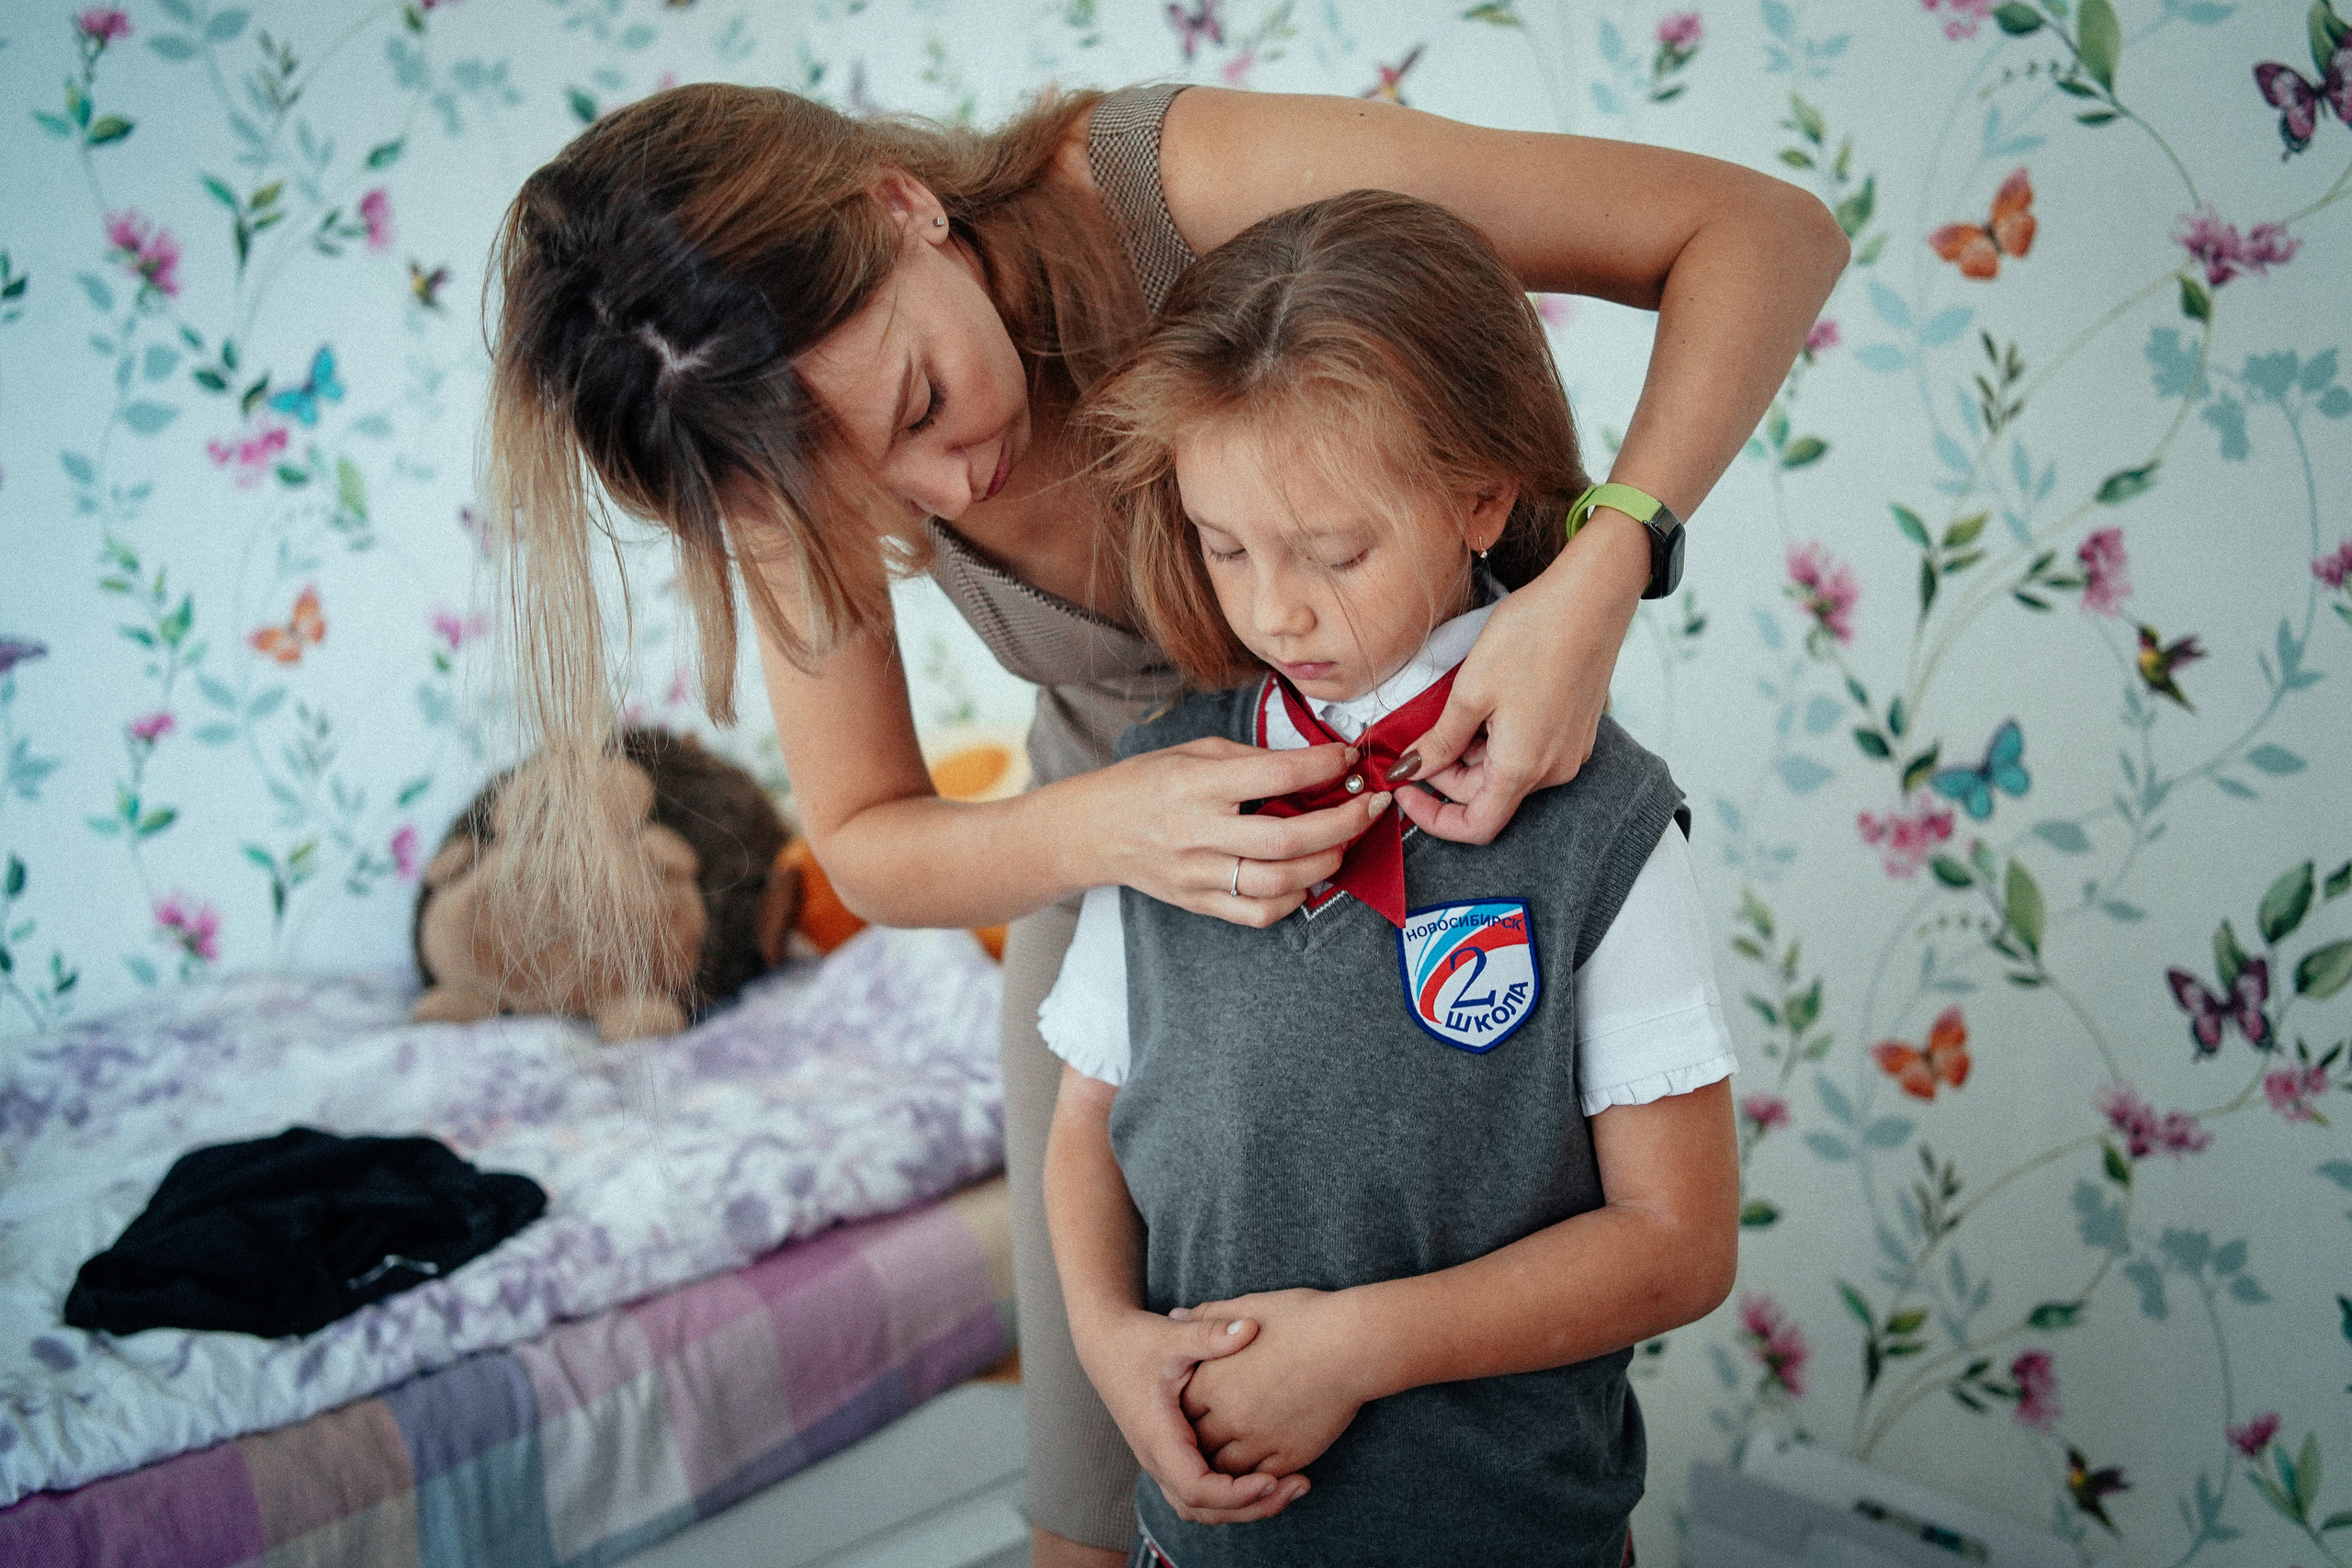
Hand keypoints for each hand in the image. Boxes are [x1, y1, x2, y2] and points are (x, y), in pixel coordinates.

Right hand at [1071, 1306, 1311, 1523]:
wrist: (1104, 1344)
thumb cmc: (1137, 1339)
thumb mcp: (1173, 1334)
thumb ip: (1211, 1334)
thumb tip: (1250, 1326)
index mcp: (1157, 1435)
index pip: (1195, 1487)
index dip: (1235, 1492)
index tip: (1272, 1479)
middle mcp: (1157, 1458)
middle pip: (1203, 1510)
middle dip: (1250, 1508)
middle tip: (1295, 1490)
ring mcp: (1162, 1462)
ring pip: (1202, 1509)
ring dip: (1243, 1507)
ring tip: (1288, 1491)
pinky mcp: (1171, 1456)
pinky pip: (1201, 1494)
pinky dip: (1231, 1497)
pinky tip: (1265, 1479)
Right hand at [1091, 738, 1392, 927]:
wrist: (1092, 830)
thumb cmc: (1147, 783)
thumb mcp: (1194, 752)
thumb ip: (1253, 759)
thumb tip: (1316, 765)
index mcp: (1198, 783)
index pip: (1276, 775)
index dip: (1324, 766)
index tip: (1350, 759)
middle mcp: (1198, 831)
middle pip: (1288, 838)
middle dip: (1343, 822)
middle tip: (1370, 806)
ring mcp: (1198, 874)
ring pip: (1279, 881)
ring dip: (1327, 862)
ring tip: (1343, 842)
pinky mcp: (1198, 903)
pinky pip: (1258, 913)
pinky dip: (1293, 898)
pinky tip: (1305, 878)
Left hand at [1172, 1289, 1370, 1478]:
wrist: (1352, 1344)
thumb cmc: (1303, 1319)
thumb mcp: (1248, 1307)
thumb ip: (1208, 1317)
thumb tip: (1176, 1315)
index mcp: (1213, 1381)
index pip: (1180, 1408)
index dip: (1183, 1407)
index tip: (1193, 1401)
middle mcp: (1230, 1416)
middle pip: (1198, 1443)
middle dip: (1199, 1440)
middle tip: (1206, 1433)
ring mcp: (1260, 1440)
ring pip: (1226, 1469)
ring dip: (1224, 1463)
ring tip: (1232, 1450)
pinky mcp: (1291, 1455)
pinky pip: (1261, 1477)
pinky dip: (1255, 1476)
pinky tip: (1259, 1464)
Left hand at [1396, 509, 1649, 843]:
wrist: (1592, 597)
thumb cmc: (1534, 637)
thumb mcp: (1470, 691)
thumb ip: (1439, 741)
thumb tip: (1411, 770)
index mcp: (1523, 767)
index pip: (1476, 827)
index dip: (1433, 819)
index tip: (1406, 790)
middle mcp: (1553, 769)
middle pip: (1486, 796)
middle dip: (1447, 774)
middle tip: (1421, 735)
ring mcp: (1568, 751)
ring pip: (1505, 771)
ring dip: (1471, 752)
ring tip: (1458, 705)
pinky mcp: (1575, 731)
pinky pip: (1527, 751)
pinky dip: (1496, 739)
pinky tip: (1486, 702)